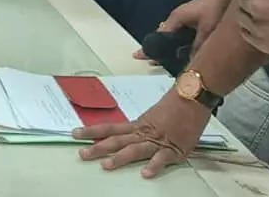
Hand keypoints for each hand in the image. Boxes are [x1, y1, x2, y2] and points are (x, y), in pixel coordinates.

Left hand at [74, 90, 212, 177]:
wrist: (193, 95)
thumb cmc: (176, 105)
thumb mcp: (153, 115)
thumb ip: (142, 126)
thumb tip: (128, 133)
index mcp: (138, 124)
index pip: (110, 127)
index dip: (92, 131)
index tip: (75, 134)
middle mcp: (144, 132)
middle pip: (117, 140)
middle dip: (98, 147)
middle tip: (82, 154)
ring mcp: (158, 141)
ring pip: (135, 150)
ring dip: (120, 158)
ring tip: (106, 165)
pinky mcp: (174, 149)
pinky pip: (162, 159)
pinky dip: (154, 166)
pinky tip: (145, 173)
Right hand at [133, 0, 230, 61]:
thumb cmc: (216, 8)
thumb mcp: (207, 29)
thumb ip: (198, 46)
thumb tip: (191, 62)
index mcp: (177, 18)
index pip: (159, 35)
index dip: (151, 47)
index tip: (139, 56)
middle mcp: (178, 18)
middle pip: (164, 36)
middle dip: (156, 48)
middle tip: (150, 62)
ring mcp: (186, 18)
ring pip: (174, 36)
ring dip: (169, 47)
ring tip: (164, 61)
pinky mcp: (195, 19)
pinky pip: (183, 34)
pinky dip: (180, 43)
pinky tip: (183, 52)